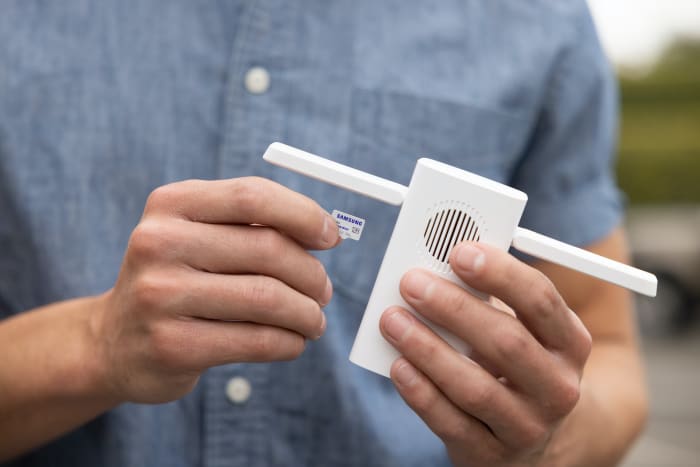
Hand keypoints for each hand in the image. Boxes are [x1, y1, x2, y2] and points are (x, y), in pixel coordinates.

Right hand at [90, 177, 339, 403]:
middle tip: (324, 290)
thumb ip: (251, 225)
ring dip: (307, 312)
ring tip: (313, 319)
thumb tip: (325, 232)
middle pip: (268, 249)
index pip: (253, 197)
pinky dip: (289, 342)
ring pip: (268, 298)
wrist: (115, 342)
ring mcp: (160, 296)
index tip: (331, 237)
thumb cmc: (177, 279)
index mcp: (171, 204)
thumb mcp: (197, 235)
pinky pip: (257, 340)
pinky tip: (292, 341)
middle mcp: (158, 243)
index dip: (304, 215)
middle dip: (312, 273)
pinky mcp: (172, 346)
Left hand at [379, 242, 591, 466]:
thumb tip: (437, 266)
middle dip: (453, 307)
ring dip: (427, 349)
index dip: (499, 272)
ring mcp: (527, 426)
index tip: (459, 251)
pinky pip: (451, 423)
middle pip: (506, 342)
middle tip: (411, 283)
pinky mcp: (491, 456)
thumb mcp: (524, 333)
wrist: (540, 444)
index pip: (540, 300)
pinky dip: (421, 392)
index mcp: (570, 342)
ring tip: (392, 321)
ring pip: (475, 387)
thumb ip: (490, 301)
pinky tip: (398, 366)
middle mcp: (557, 387)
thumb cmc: (519, 368)